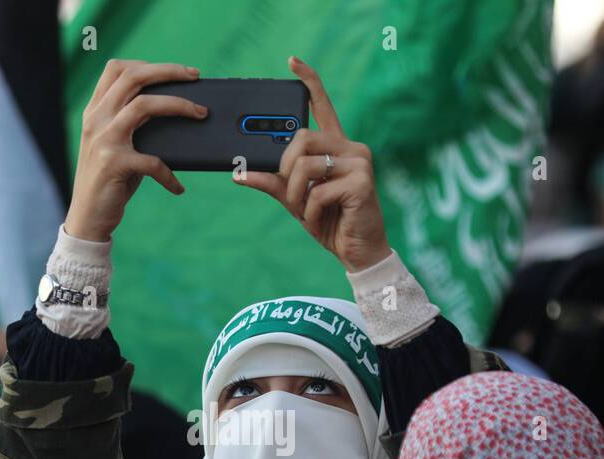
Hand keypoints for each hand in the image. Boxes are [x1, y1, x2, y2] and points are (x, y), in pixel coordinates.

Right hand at [65, 60, 205, 242]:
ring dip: (179, 105)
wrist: (87, 218)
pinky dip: (169, 175)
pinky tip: (177, 187)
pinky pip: (153, 161)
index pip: (117, 69)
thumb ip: (132, 123)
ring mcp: (104, 140)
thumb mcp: (116, 145)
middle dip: (169, 71)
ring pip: (145, 105)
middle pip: (134, 77)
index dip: (148, 63)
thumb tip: (176, 108)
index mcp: (95, 111)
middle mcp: (97, 119)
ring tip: (201, 114)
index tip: (175, 71)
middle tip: (195, 76)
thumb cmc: (110, 181)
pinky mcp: (114, 164)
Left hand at [236, 56, 390, 272]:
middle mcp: (351, 148)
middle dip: (286, 168)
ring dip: (296, 194)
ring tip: (305, 211)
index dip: (308, 81)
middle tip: (291, 192)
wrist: (357, 252)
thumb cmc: (330, 222)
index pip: (322, 106)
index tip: (291, 62)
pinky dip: (310, 212)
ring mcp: (360, 162)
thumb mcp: (296, 200)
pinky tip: (320, 221)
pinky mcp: (363, 182)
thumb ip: (274, 183)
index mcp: (336, 146)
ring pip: (307, 165)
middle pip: (303, 137)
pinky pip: (318, 192)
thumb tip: (239, 173)